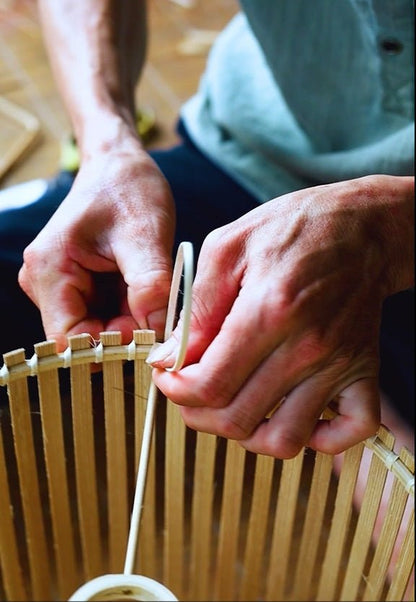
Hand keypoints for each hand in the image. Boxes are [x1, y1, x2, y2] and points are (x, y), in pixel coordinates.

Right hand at [18, 141, 174, 349]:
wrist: (120, 165)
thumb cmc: (127, 188)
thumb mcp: (144, 233)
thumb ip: (150, 285)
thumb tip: (157, 334)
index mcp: (49, 269)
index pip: (71, 339)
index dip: (111, 347)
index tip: (150, 337)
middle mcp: (46, 282)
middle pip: (86, 337)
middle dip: (126, 334)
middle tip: (161, 314)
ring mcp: (61, 285)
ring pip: (100, 327)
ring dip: (131, 321)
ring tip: (154, 291)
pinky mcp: (79, 285)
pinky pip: (106, 314)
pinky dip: (131, 311)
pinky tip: (147, 289)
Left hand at [150, 175, 413, 457]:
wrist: (362, 227)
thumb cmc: (293, 228)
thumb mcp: (227, 248)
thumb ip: (196, 307)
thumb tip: (170, 357)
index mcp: (267, 310)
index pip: (209, 385)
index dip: (176, 390)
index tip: (168, 375)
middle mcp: (307, 346)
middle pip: (238, 418)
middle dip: (197, 413)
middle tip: (189, 390)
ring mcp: (338, 364)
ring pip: (285, 440)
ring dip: (246, 435)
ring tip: (231, 405)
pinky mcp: (363, 371)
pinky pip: (350, 431)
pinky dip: (319, 439)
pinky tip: (292, 415)